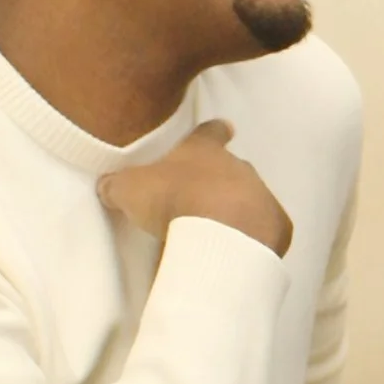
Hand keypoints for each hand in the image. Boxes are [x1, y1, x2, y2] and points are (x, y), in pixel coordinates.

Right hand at [98, 120, 292, 257]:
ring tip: (218, 235)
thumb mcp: (130, 189)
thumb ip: (118, 185)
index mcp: (204, 151)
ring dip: (237, 213)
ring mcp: (262, 195)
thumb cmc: (172, 200)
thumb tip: (106, 186)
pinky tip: (239, 253)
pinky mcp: (277, 226)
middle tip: (202, 204)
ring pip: (251, 199)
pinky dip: (254, 239)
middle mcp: (238, 167)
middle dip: (219, 183)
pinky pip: (266, 231)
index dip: (212, 132)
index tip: (222, 129)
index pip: (210, 132)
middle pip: (231, 169)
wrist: (220, 233)